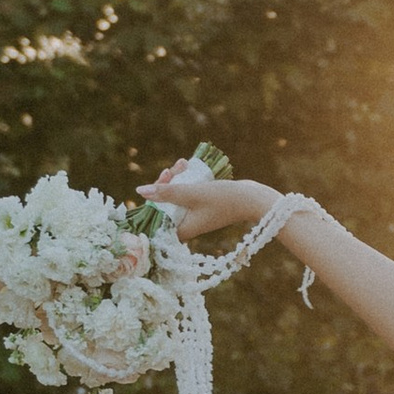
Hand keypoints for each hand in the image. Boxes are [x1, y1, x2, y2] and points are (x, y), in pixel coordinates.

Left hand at [140, 159, 272, 242]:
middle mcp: (184, 225)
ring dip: (174, 178)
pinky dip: (184, 179)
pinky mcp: (199, 206)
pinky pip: (184, 192)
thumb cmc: (223, 199)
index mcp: (180, 230)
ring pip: (173, 195)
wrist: (252, 199)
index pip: (153, 217)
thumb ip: (166, 193)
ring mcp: (192, 216)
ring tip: (182, 163)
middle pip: (162, 204)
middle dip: (164, 184)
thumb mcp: (192, 194)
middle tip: (171, 170)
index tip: (160, 182)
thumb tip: (140, 191)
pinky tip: (187, 164)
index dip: (152, 198)